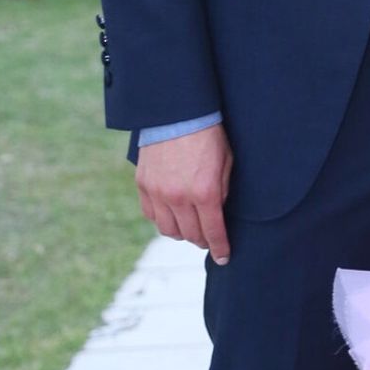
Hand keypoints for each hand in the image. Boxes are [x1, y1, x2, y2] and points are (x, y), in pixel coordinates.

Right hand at [135, 122, 233, 264]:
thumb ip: (222, 191)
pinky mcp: (143, 185)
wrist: (178, 112)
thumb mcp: (225, 162)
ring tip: (191, 226)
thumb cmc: (208, 135)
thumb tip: (218, 213)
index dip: (220, 248)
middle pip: (191, 235)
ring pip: (169, 230)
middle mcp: (179, 198)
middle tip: (209, 239)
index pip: (213, 232)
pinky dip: (163, 219)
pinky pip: (152, 215)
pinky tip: (172, 213)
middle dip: (203, 240)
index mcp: (205, 192)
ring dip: (182, 232)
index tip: (224, 257)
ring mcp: (158, 193)